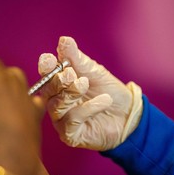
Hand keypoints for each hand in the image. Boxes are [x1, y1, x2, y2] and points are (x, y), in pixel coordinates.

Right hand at [38, 36, 142, 150]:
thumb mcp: (94, 72)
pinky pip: (71, 120)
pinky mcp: (70, 134)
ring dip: (71, 93)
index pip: (46, 75)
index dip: (45, 67)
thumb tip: (63, 40)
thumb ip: (77, 58)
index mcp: (60, 85)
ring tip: (85, 84)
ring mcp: (62, 119)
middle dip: (58, 81)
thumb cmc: (109, 91)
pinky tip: (103, 101)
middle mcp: (57, 101)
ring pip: (55, 106)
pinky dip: (87, 108)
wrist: (128, 114)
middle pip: (48, 90)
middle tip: (72, 74)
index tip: (49, 59)